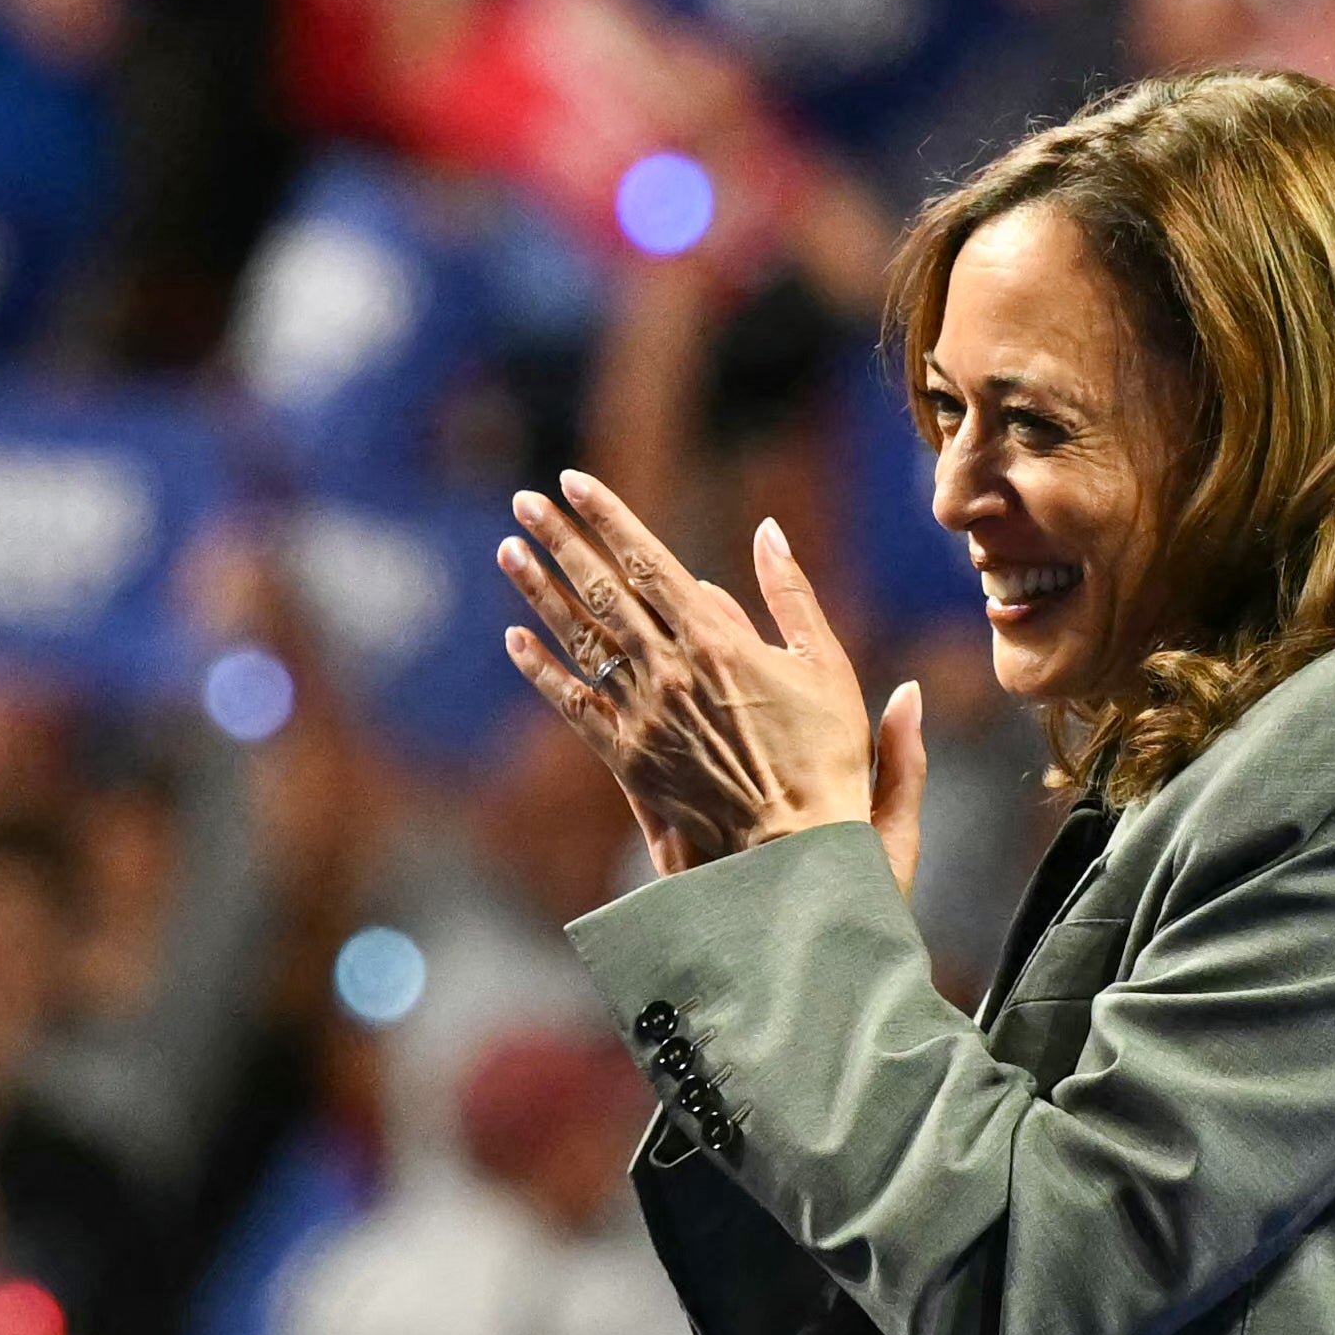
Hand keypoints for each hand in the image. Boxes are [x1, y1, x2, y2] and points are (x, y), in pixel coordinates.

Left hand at [497, 470, 915, 887]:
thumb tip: (767, 529)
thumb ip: (791, 594)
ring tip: (508, 551)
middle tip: (523, 501)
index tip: (573, 481)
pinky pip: (575, 707)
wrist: (799, 853)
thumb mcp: (825, 665)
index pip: (649, 563)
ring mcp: (644, 717)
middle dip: (561, 541)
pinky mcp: (629, 761)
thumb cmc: (825, 758)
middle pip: (603, 592)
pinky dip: (543, 672)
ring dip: (540, 593)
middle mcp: (671, 672)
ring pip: (580, 641)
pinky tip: (516, 640)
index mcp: (718, 642)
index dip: (608, 518)